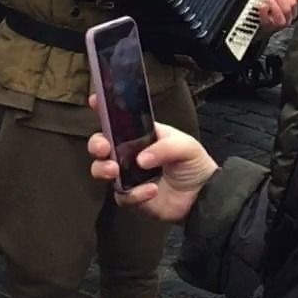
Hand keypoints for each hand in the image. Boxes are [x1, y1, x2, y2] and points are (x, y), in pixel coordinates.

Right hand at [88, 111, 215, 222]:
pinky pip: (122, 196)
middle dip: (96, 144)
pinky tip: (151, 190)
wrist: (203, 196)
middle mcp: (131, 154)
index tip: (94, 100)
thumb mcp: (185, 146)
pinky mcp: (132, 197)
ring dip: (103, 169)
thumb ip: (165, 147)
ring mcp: (129, 176)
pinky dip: (134, 194)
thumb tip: (141, 159)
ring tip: (114, 170)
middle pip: (102, 145)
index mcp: (142, 135)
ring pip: (102, 170)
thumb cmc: (195, 164)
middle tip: (104, 148)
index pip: (119, 120)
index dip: (104, 110)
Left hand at [257, 0, 297, 31]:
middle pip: (287, 9)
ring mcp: (277, 26)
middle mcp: (286, 20)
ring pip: (280, 18)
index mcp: (292, 12)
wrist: (261, 19)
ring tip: (269, 0)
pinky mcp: (267, 28)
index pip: (293, 3)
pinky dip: (264, 12)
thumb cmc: (273, 8)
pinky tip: (262, 6)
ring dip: (274, 7)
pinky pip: (266, 21)